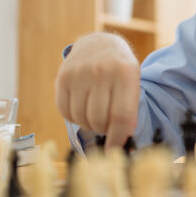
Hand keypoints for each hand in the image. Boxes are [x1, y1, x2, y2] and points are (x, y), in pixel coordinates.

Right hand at [54, 32, 140, 149]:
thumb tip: (122, 145)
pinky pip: (65, 111)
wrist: (99, 44)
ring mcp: (80, 73)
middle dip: (104, 129)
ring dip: (89, 124)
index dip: (117, 139)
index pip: (120, 116)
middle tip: (107, 123)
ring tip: (96, 114)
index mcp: (125, 73)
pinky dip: (74, 117)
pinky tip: (82, 107)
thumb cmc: (120, 70)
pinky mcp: (63, 77)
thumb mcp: (133, 83)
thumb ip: (130, 112)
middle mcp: (102, 71)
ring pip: (81, 118)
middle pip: (99, 119)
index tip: (114, 152)